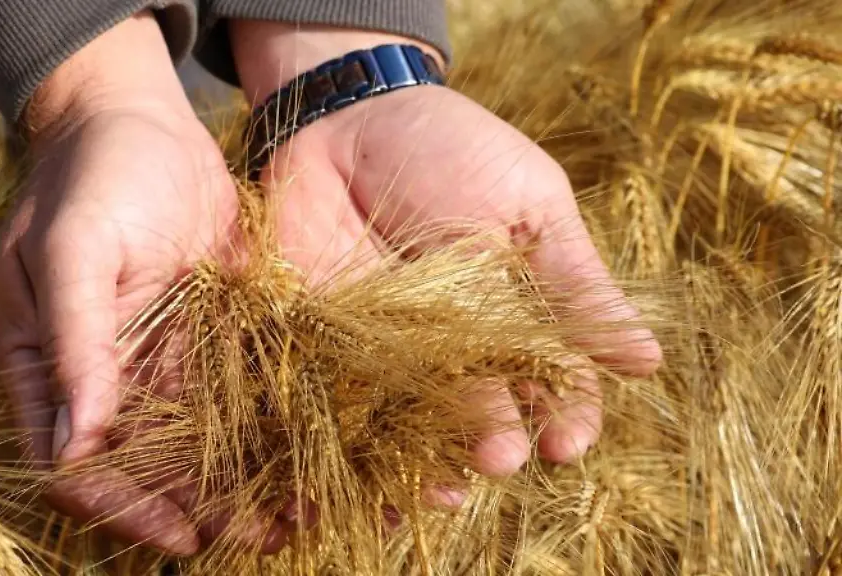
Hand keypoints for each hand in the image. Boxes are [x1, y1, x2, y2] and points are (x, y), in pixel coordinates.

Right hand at [0, 13, 283, 554]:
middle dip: (206, 507)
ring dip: (248, 478)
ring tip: (306, 509)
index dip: (126, 508)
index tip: (184, 535)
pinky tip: (319, 446)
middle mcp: (108, 378)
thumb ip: (74, 340)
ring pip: (203, 440)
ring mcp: (161, 360)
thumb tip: (72, 442)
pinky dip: (274, 424)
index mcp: (51, 368)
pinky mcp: (211, 336)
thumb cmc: (92, 175)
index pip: (75, 467)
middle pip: (151, 466)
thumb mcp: (73, 246)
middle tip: (270, 535)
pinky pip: (241, 393)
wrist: (142, 121)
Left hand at [230, 22, 662, 475]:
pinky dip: (348, 431)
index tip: (570, 442)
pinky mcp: (322, 338)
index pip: (553, 376)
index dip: (566, 410)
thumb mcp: (526, 202)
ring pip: (413, 415)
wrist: (348, 112)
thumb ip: (573, 280)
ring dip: (426, 453)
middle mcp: (455, 342)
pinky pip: (338, 394)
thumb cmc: (450, 147)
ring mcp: (388, 344)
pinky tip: (360, 462)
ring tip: (438, 485)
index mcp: (515, 311)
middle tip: (501, 460)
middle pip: (482, 406)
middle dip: (494, 437)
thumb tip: (647, 360)